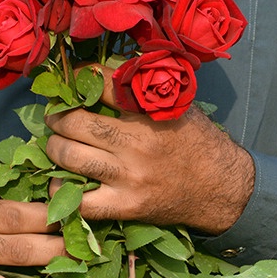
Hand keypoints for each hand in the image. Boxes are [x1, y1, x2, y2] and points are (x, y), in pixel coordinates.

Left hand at [44, 66, 254, 234]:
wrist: (222, 187)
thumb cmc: (198, 142)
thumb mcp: (179, 105)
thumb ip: (145, 89)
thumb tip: (104, 71)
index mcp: (150, 112)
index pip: (102, 84)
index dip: (78, 77)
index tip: (69, 80)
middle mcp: (137, 143)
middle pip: (76, 123)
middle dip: (57, 118)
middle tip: (55, 117)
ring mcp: (129, 177)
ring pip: (71, 157)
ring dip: (54, 148)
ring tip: (56, 143)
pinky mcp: (127, 206)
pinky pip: (81, 201)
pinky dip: (62, 190)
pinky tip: (60, 181)